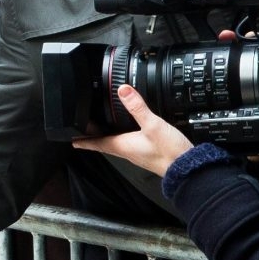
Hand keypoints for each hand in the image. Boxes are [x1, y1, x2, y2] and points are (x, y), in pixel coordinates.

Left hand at [71, 84, 193, 176]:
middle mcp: (127, 151)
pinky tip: (129, 132)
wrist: (188, 169)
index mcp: (122, 145)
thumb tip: (123, 90)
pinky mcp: (147, 153)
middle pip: (104, 143)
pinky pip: (129, 145)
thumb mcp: (152, 125)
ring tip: (100, 130)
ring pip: (116, 144)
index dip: (83, 140)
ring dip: (106, 137)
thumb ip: (137, 107)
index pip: (96, 143)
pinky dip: (122, 138)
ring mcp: (137, 153)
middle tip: (82, 132)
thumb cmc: (169, 152)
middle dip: (93, 137)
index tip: (71, 138)